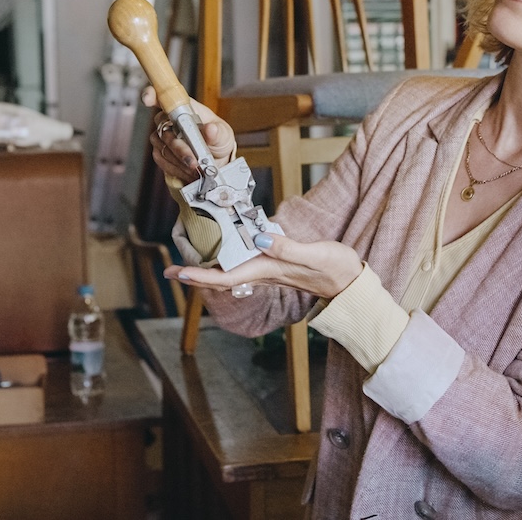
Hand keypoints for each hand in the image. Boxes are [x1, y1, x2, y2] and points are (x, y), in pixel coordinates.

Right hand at [141, 86, 235, 183]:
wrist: (215, 160)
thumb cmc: (218, 139)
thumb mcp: (224, 134)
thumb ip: (218, 132)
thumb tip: (211, 129)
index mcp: (185, 108)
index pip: (163, 97)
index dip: (151, 95)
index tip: (148, 100)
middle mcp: (170, 120)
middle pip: (163, 128)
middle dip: (179, 147)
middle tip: (193, 160)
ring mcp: (163, 137)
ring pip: (163, 147)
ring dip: (180, 160)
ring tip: (196, 168)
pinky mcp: (161, 152)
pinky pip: (163, 160)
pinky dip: (177, 168)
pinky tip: (189, 171)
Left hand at [163, 231, 362, 299]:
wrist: (351, 282)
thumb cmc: (335, 269)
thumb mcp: (313, 254)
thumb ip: (287, 247)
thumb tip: (259, 239)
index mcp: (268, 270)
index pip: (225, 277)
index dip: (199, 275)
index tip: (177, 273)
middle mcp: (264, 272)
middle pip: (221, 277)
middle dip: (195, 275)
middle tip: (170, 270)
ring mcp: (269, 269)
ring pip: (230, 271)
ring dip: (208, 267)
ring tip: (187, 260)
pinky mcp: (277, 263)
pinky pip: (244, 262)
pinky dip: (227, 257)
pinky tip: (223, 247)